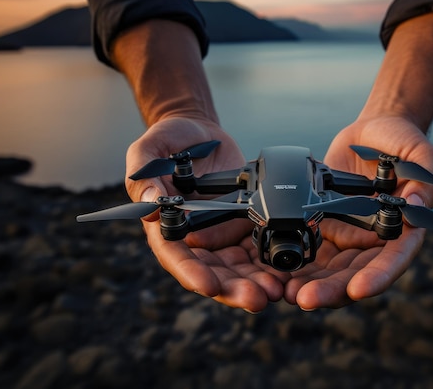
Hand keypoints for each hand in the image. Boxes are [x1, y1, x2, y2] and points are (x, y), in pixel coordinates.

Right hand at [125, 116, 286, 311]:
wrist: (201, 134)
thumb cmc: (168, 142)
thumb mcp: (148, 152)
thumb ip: (144, 177)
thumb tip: (150, 204)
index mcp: (165, 227)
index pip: (176, 257)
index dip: (191, 273)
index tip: (208, 286)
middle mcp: (194, 239)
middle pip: (212, 273)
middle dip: (233, 289)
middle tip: (256, 298)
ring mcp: (221, 235)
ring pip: (239, 268)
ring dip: (256, 282)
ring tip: (276, 290)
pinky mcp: (243, 226)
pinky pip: (258, 249)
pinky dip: (272, 262)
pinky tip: (289, 271)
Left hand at [284, 115, 432, 309]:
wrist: (370, 135)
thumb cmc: (400, 143)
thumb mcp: (420, 155)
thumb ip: (425, 178)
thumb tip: (414, 204)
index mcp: (404, 229)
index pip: (394, 260)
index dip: (378, 277)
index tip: (358, 290)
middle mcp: (375, 241)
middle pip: (356, 275)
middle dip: (333, 290)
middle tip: (307, 299)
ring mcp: (349, 237)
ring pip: (330, 270)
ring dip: (310, 285)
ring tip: (286, 293)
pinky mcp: (326, 228)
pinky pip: (310, 250)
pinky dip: (296, 264)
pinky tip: (276, 273)